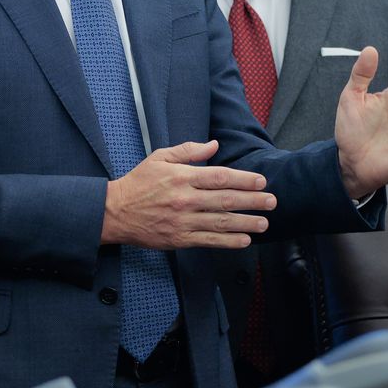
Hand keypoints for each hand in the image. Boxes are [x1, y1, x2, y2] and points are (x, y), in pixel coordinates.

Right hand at [102, 139, 275, 249]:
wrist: (114, 212)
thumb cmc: (138, 183)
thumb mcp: (160, 158)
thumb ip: (188, 151)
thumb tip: (213, 145)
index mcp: (182, 177)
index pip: (219, 177)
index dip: (243, 179)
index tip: (261, 181)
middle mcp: (185, 199)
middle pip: (225, 200)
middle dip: (252, 201)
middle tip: (272, 202)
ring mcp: (183, 221)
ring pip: (220, 222)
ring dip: (246, 223)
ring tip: (264, 223)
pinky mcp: (179, 239)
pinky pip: (209, 240)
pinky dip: (228, 241)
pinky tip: (244, 240)